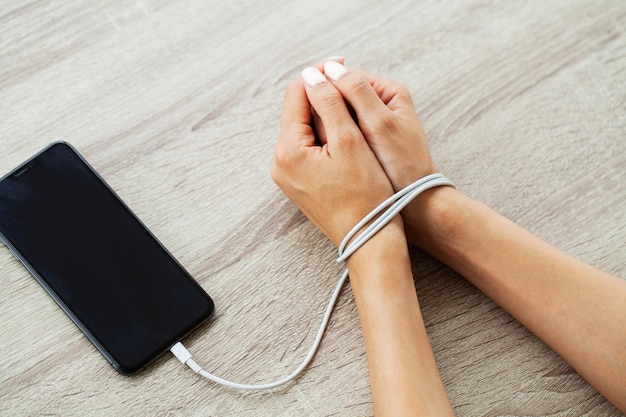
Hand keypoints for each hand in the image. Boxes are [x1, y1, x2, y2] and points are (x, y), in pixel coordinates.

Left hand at [271, 70, 394, 246]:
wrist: (369, 240)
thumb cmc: (366, 195)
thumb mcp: (350, 142)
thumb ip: (330, 103)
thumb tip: (313, 74)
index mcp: (288, 151)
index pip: (296, 95)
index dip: (320, 74)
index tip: (343, 64)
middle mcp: (280, 163)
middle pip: (297, 111)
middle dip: (322, 94)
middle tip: (350, 82)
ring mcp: (288, 176)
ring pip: (304, 129)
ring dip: (325, 113)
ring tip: (352, 106)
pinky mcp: (300, 184)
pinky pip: (308, 149)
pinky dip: (325, 135)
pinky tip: (346, 134)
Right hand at [320, 61, 436, 191]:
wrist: (414, 201)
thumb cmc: (402, 164)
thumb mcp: (380, 124)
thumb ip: (357, 93)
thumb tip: (329, 67)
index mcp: (388, 90)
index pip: (345, 77)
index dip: (326, 89)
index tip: (315, 112)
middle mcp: (379, 102)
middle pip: (339, 95)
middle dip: (328, 111)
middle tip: (326, 136)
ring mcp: (370, 121)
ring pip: (337, 114)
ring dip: (328, 126)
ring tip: (329, 146)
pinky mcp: (364, 139)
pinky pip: (340, 131)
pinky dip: (333, 139)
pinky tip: (330, 152)